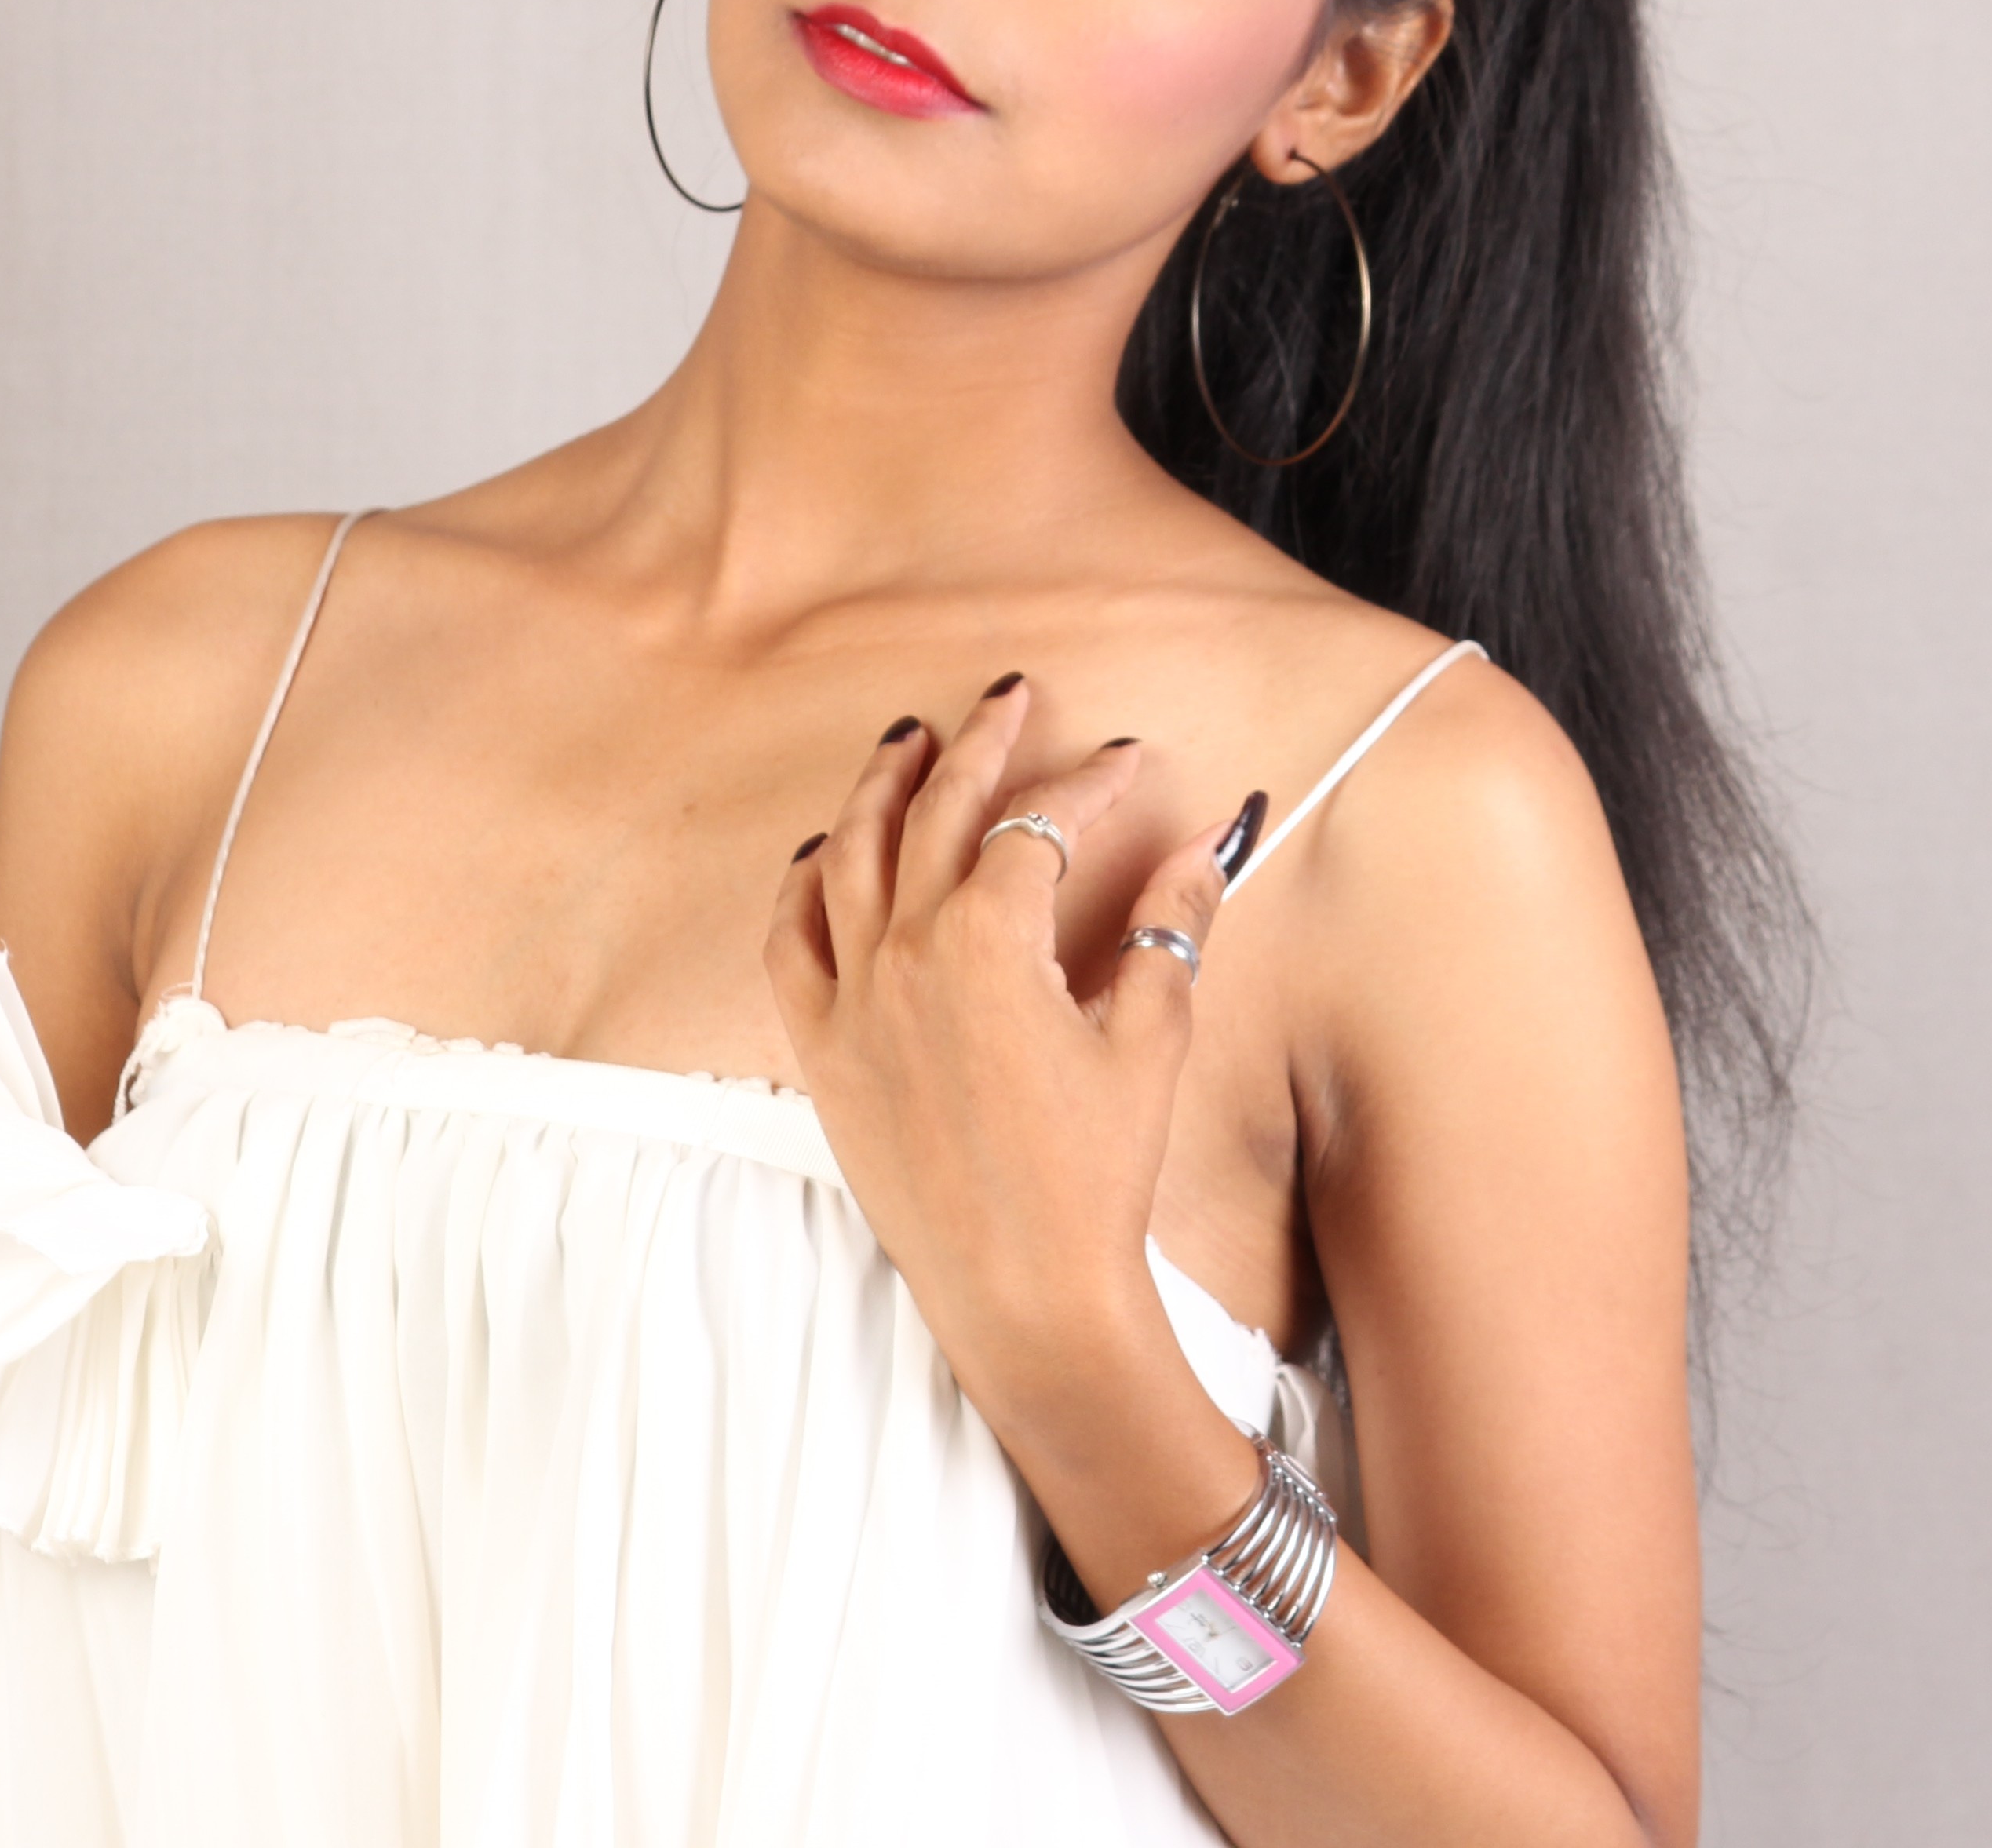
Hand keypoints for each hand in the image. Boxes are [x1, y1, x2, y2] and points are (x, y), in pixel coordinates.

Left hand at [761, 672, 1260, 1431]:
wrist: (1023, 1294)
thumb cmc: (1094, 1176)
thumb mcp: (1150, 1042)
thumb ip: (1170, 931)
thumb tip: (1201, 851)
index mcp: (988, 941)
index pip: (1041, 825)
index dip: (1090, 784)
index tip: (1127, 762)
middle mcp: (905, 953)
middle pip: (938, 813)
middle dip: (980, 745)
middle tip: (1010, 696)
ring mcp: (852, 1001)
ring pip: (849, 856)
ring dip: (881, 787)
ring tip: (907, 741)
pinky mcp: (823, 1052)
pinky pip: (790, 942)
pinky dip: (801, 885)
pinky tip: (820, 852)